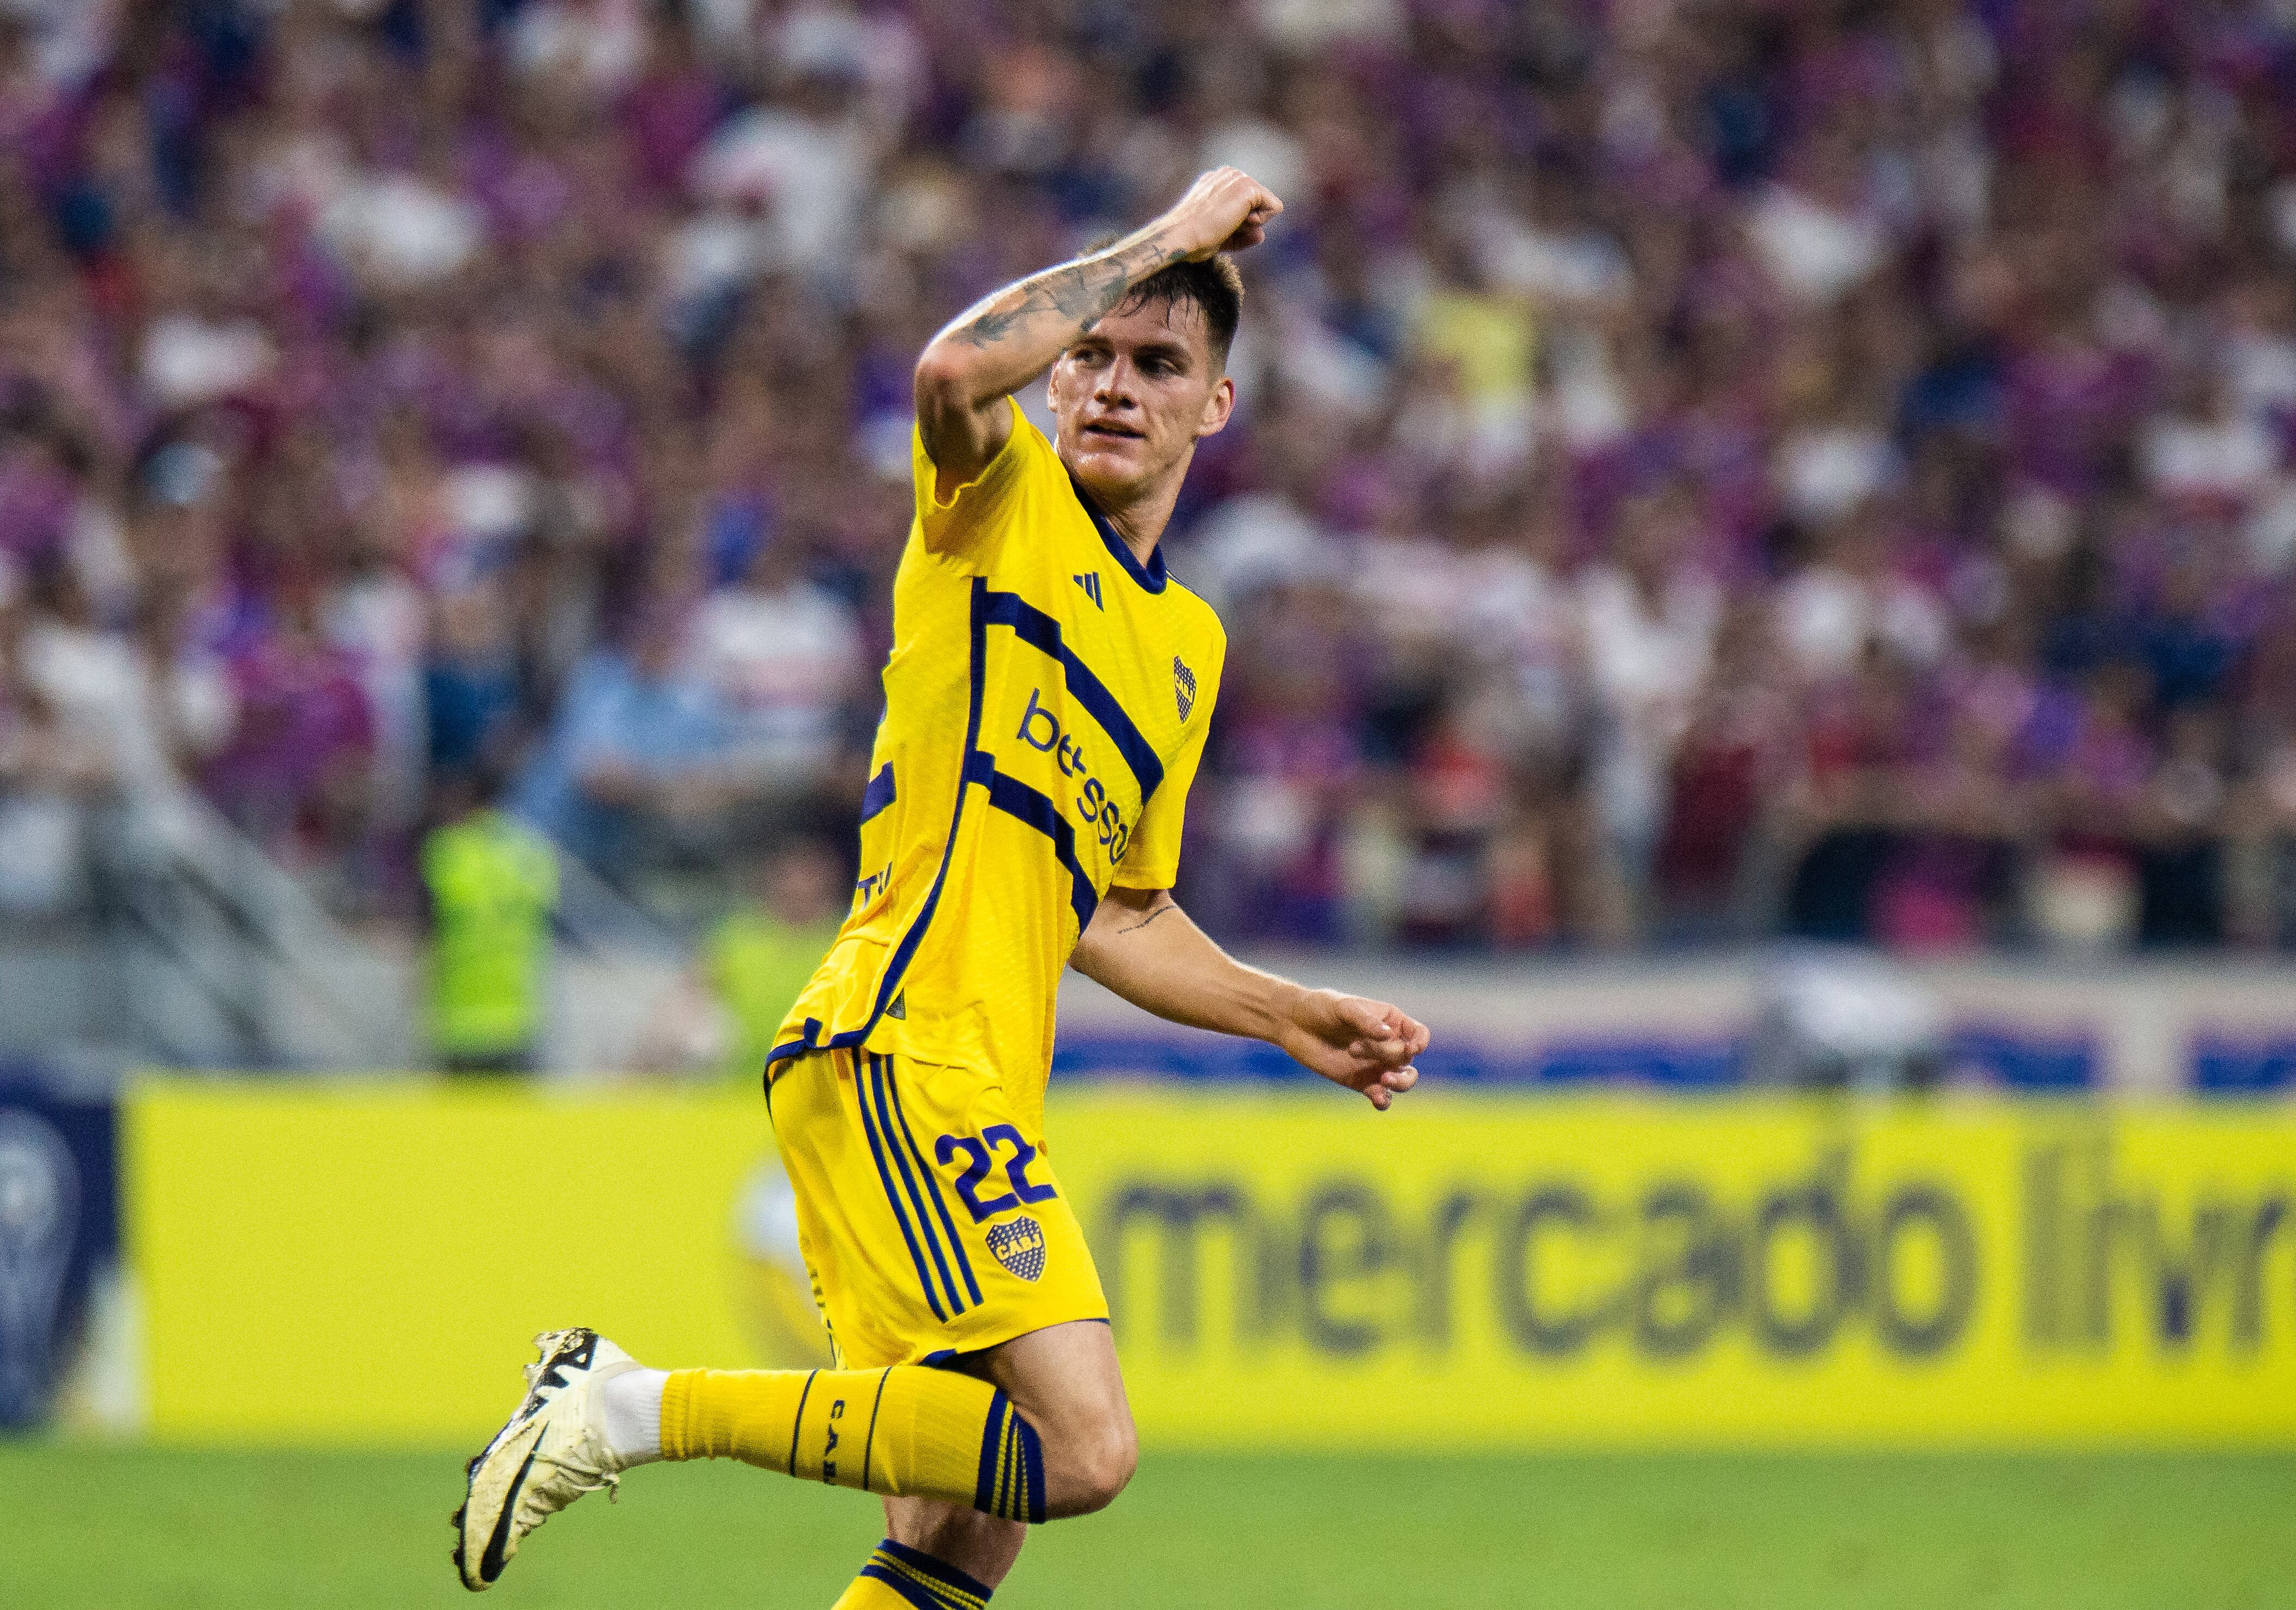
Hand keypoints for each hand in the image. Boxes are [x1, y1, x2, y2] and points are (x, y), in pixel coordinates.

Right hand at [1156, 167, 1283, 260]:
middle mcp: (1229, 174)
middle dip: (1248, 221)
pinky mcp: (1248, 188)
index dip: (1240, 222)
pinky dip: (1261, 222)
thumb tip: (1261, 235)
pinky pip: (1275, 208)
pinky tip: (1238, 222)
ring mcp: (1238, 178)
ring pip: (1267, 204)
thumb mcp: (1220, 235)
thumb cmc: (1192, 239)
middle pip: (1259, 202)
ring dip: (1252, 222)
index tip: (1219, 226)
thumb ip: (1242, 234)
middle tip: (1222, 226)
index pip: (1247, 202)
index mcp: (1219, 181)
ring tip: (1226, 223)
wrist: (1181, 236)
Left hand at [1276, 988, 1427, 1110]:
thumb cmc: (1321, 1008)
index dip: (1420, 1041)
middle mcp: (1388, 1044)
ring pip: (1403, 1080)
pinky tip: (1378, 1099)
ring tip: (1384, 1080)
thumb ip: (1365, 1021)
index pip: (1418, 1033)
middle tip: (1358, 1051)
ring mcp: (1376, 1064)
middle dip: (1392, 1057)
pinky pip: (1381, 1095)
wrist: (1294, 1024)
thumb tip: (1386, 1034)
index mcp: (1390, 1021)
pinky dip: (1383, 1100)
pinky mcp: (1361, 1082)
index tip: (1411, 1047)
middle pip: (1407, 1057)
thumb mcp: (1343, 1007)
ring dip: (1400, 1083)